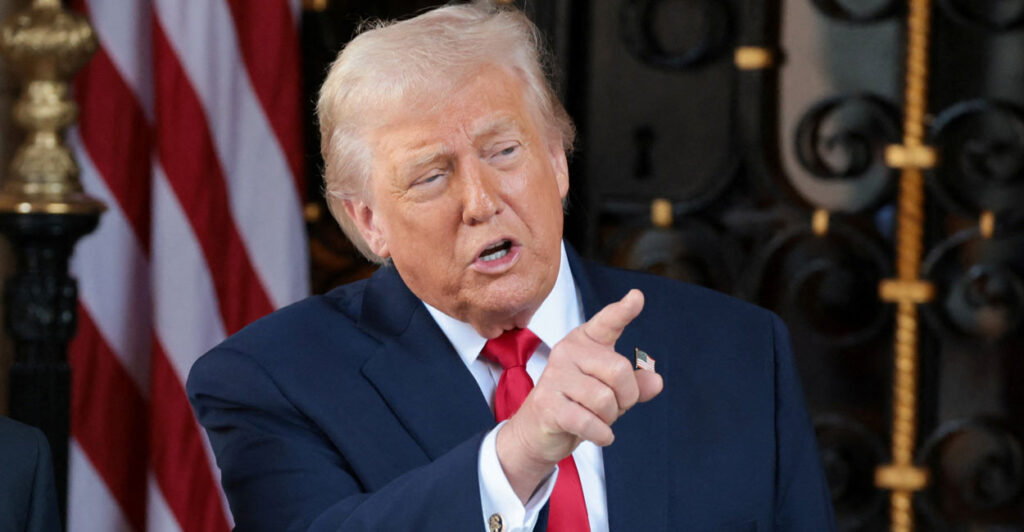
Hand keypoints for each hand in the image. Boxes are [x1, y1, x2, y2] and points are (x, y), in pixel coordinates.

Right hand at [496, 289, 663, 501]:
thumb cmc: (578, 404)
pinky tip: (599, 434)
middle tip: (614, 408)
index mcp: (585, 341)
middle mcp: (568, 351)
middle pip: (619, 371)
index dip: (623, 311)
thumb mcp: (611, 391)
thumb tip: (656, 381)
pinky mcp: (548, 404)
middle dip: (626, 397)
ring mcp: (555, 376)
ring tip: (597, 419)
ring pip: (605, 400)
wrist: (537, 430)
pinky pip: (590, 422)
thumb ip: (635, 383)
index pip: (607, 322)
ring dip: (610, 418)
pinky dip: (602, 434)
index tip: (637, 297)